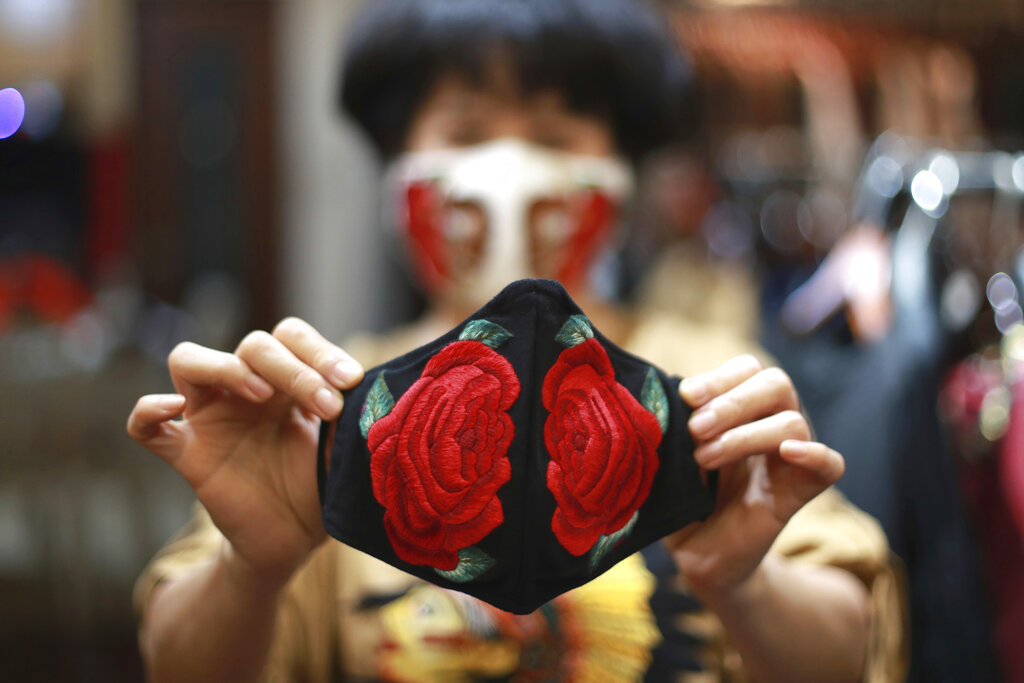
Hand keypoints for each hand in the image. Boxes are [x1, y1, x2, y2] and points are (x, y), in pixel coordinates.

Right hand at [127, 318, 363, 586]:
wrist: (292, 543)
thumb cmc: (319, 488)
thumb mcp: (344, 450)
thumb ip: (351, 419)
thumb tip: (373, 392)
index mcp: (286, 382)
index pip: (290, 336)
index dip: (319, 349)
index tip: (351, 381)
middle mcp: (245, 391)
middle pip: (253, 345)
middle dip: (294, 368)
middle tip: (328, 405)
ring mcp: (211, 419)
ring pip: (188, 360)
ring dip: (226, 367)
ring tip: (260, 393)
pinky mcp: (187, 454)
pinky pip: (146, 426)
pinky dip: (148, 411)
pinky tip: (172, 408)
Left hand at [664, 355, 844, 602]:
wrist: (700, 555)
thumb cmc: (683, 499)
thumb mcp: (670, 459)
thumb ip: (673, 430)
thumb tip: (664, 403)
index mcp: (740, 411)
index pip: (747, 370)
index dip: (720, 377)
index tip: (686, 397)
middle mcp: (769, 426)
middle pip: (776, 384)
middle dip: (733, 400)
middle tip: (696, 429)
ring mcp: (787, 459)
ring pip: (792, 421)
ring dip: (745, 434)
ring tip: (705, 458)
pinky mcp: (799, 493)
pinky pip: (830, 466)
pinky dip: (815, 454)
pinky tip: (788, 453)